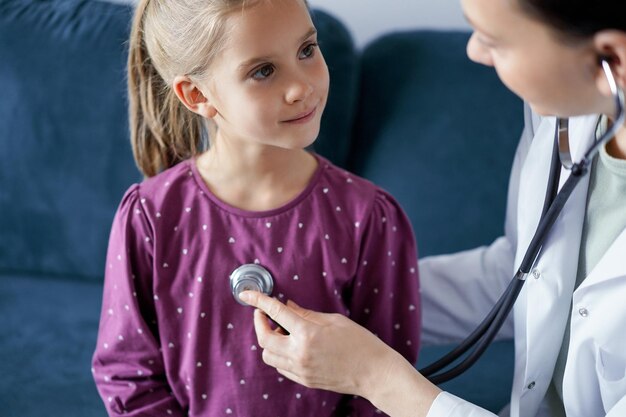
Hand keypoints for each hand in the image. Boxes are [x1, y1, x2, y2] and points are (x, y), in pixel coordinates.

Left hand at [239, 291, 396, 398]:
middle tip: (264, 314)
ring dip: (269, 341)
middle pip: (264, 339)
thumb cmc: (359, 342)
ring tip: (283, 332)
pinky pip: (280, 367)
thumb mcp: (333, 320)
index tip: (247, 294)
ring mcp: (300, 370)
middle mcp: (299, 353)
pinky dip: (279, 354)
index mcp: (308, 333)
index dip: (258, 301)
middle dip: (259, 323)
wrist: (374, 372)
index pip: (275, 313)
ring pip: (268, 356)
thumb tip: (287, 306)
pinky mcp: (304, 380)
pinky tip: (291, 346)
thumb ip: (306, 314)